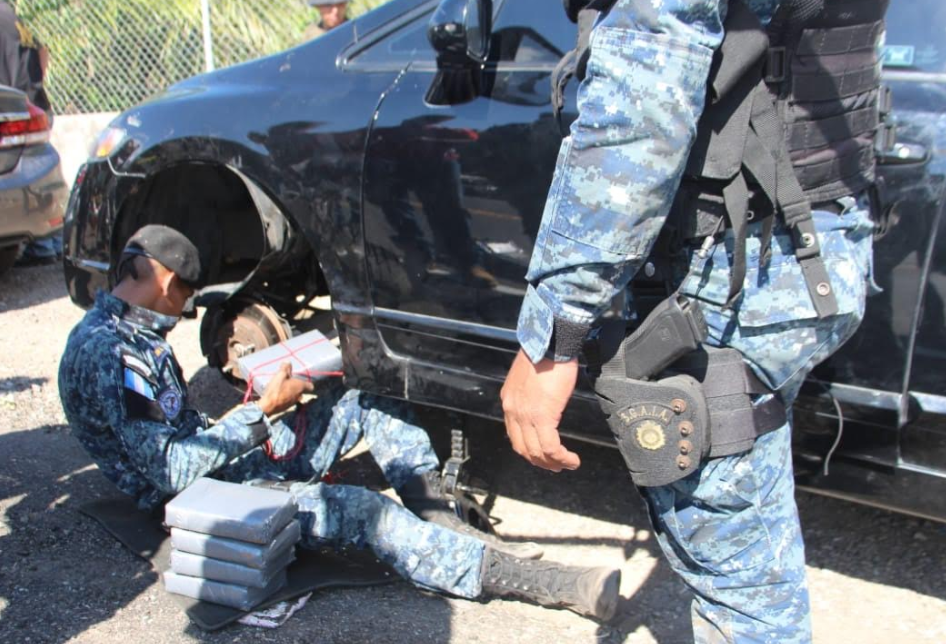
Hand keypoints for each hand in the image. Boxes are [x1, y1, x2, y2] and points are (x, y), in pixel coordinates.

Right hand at [258, 362, 313, 415]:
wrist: (268, 406)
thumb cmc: (276, 389)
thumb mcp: (280, 375)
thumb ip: (285, 368)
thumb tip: (288, 362)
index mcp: (300, 386)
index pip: (310, 386)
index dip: (307, 383)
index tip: (302, 380)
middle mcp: (299, 395)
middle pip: (301, 391)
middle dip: (296, 387)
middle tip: (289, 382)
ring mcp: (293, 403)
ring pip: (295, 396)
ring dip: (290, 392)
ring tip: (281, 388)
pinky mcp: (286, 408)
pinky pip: (288, 401)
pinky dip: (285, 398)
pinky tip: (277, 395)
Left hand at [501, 349, 580, 471]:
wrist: (550, 341)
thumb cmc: (546, 351)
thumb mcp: (530, 374)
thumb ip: (531, 391)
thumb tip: (542, 399)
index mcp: (509, 400)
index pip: (514, 434)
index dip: (528, 448)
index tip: (541, 453)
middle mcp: (513, 410)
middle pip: (523, 448)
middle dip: (539, 461)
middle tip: (554, 466)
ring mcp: (525, 415)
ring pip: (536, 452)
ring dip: (552, 463)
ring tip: (566, 465)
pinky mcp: (542, 416)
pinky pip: (550, 447)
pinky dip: (562, 457)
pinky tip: (572, 459)